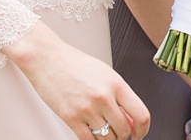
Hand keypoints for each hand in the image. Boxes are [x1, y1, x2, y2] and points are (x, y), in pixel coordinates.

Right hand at [4, 22, 150, 139]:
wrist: (47, 59)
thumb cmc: (76, 65)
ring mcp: (87, 109)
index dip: (143, 130)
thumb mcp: (106, 75)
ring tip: (103, 130)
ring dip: (108, 139)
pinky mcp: (70, 118)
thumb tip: (130, 121)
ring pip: (107, 138)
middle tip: (118, 132)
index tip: (139, 134)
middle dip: (123, 135)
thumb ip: (119, 96)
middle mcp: (104, 97)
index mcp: (117, 84)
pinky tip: (91, 133)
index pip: (141, 115)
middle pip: (125, 130)